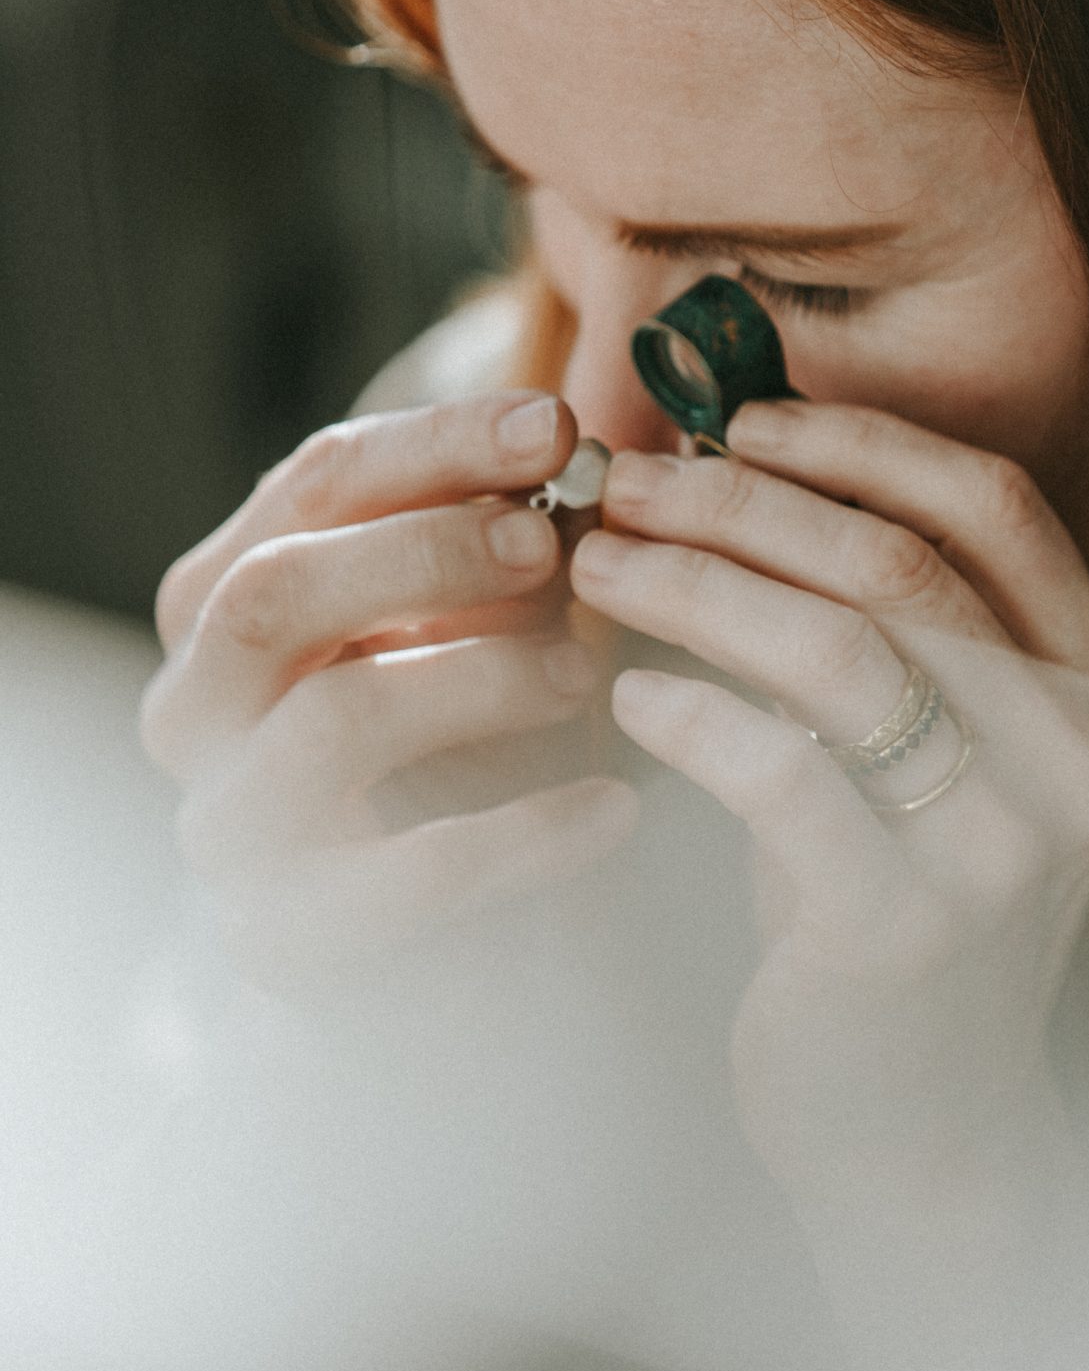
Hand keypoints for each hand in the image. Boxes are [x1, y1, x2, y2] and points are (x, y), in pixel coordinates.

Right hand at [141, 395, 636, 990]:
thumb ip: (496, 531)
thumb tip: (569, 437)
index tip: (559, 425)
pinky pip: (410, 875)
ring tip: (584, 671)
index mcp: (219, 599)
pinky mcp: (285, 938)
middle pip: (275, 592)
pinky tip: (615, 807)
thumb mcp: (464, 616)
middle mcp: (191, 707)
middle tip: (551, 541)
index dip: (439, 444)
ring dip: (479, 678)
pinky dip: (526, 835)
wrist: (425, 944)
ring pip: (336, 719)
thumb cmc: (452, 740)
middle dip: (425, 550)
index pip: (312, 485)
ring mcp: (227, 827)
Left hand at [574, 401, 1088, 1206]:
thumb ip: (886, 623)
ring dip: (696, 586)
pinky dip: (692, 715)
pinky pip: (785, 772)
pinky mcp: (910, 926)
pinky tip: (628, 700)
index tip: (737, 419)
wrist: (919, 1125)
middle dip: (742, 503)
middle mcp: (1085, 760)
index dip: (860, 442)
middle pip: (901, 564)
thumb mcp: (930, 750)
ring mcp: (1009, 847)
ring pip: (839, 650)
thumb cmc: (895, 900)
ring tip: (598, 566)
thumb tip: (733, 459)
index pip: (994, 507)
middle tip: (626, 484)